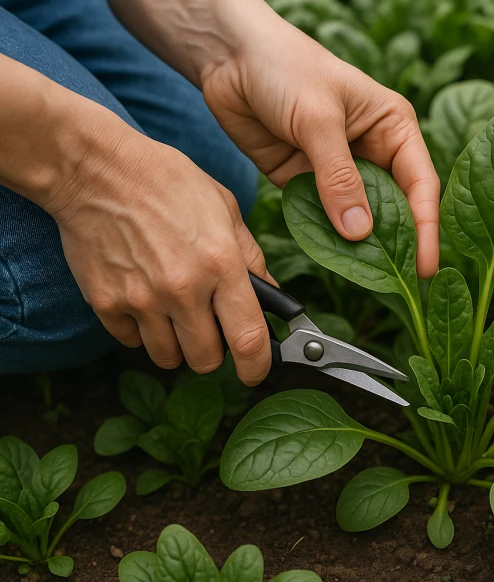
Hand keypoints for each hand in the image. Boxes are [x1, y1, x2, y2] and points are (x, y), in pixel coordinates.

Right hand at [44, 118, 274, 384]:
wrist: (95, 169)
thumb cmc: (167, 182)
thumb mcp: (225, 209)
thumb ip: (251, 258)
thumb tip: (271, 296)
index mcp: (221, 264)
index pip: (248, 339)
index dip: (258, 366)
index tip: (257, 372)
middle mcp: (183, 289)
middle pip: (206, 360)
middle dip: (214, 353)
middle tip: (211, 330)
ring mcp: (141, 299)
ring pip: (168, 357)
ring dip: (177, 345)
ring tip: (176, 313)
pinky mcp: (106, 303)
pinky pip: (132, 341)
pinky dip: (141, 331)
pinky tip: (144, 300)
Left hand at [199, 20, 439, 277]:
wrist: (229, 58)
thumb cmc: (285, 67)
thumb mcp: (317, 119)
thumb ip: (338, 177)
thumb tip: (360, 233)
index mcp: (393, 129)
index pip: (421, 185)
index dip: (426, 228)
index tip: (426, 267)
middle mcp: (373, 153)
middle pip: (395, 208)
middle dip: (397, 244)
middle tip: (399, 284)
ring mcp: (339, 172)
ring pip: (358, 219)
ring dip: (359, 247)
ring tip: (366, 280)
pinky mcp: (307, 184)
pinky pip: (322, 219)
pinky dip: (325, 238)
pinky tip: (329, 258)